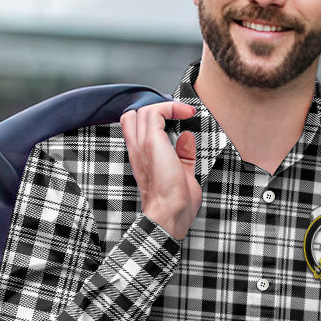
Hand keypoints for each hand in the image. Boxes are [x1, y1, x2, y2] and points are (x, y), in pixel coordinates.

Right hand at [121, 101, 199, 239]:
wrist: (170, 213)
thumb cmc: (175, 203)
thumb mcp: (182, 173)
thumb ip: (183, 155)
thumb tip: (187, 137)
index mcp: (140, 158)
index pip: (133, 128)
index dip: (152, 119)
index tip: (176, 119)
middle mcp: (137, 149)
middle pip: (133, 115)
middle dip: (155, 110)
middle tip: (177, 115)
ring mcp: (142, 145)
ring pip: (143, 110)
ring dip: (166, 107)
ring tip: (184, 112)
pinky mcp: (151, 142)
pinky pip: (156, 112)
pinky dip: (172, 107)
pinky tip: (187, 113)